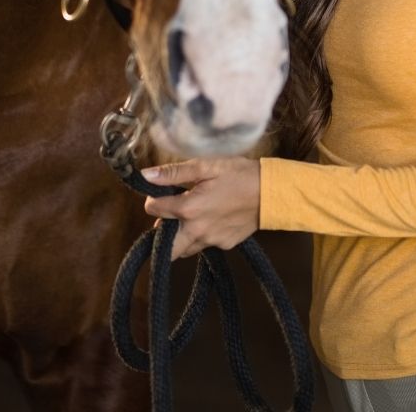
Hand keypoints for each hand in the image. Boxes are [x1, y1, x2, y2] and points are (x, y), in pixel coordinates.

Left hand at [141, 157, 260, 259]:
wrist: (270, 192)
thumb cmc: (237, 174)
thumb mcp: (205, 166)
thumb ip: (173, 173)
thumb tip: (146, 175)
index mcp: (189, 208)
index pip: (154, 210)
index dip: (153, 199)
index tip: (160, 192)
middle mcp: (197, 230)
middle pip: (167, 248)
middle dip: (162, 234)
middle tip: (169, 216)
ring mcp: (212, 241)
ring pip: (185, 248)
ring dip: (180, 236)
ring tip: (189, 216)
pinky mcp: (225, 245)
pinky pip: (205, 245)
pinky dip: (201, 235)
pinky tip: (210, 218)